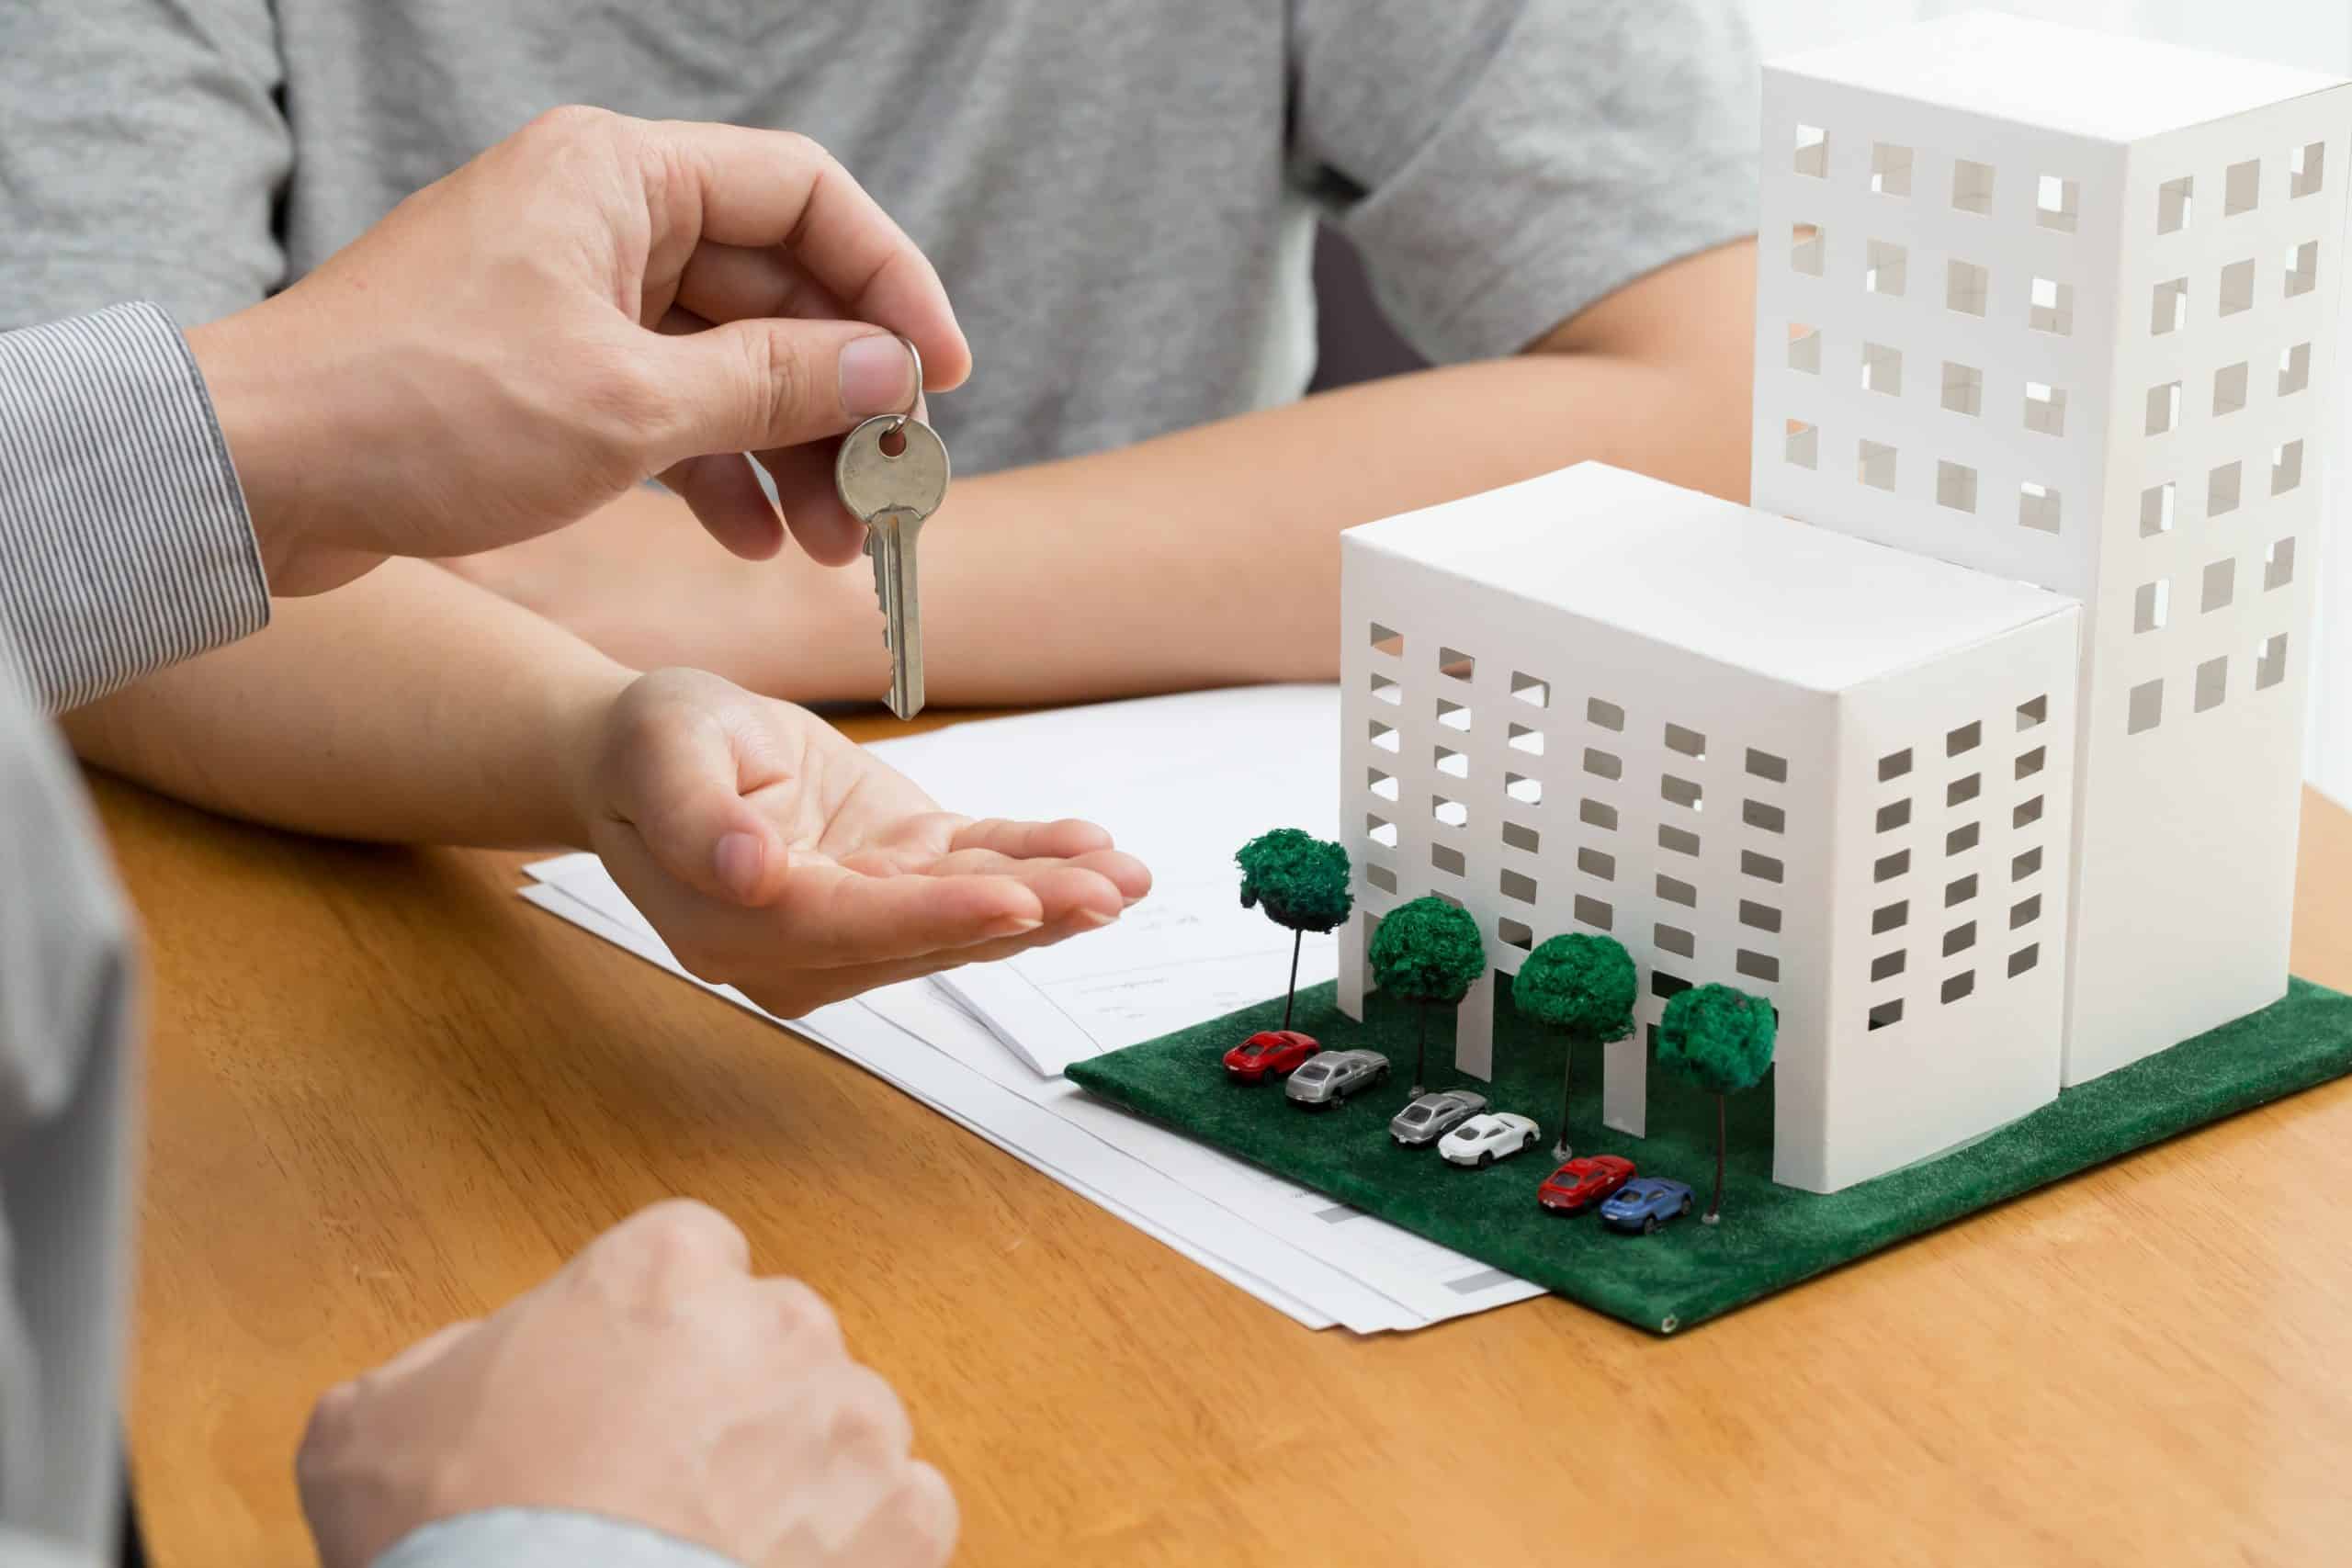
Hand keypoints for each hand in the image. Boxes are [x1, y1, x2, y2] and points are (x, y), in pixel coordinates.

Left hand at [187, 106, 971, 593]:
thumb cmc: (421, 413)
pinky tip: (751, 540)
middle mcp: (600, 217)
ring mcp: (569, 294)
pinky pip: (666, 405)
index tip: (943, 378)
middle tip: (894, 492)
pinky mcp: (542, 369)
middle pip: (775, 288)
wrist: (255, 475)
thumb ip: (776, 382)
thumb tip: (890, 373)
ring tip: (832, 546)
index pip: (806, 197)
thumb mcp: (632, 405)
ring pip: (725, 358)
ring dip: (789, 451)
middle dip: (842, 398)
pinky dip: (716, 469)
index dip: (892, 284)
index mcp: (620, 176)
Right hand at [297, 1201, 955, 1567]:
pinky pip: (899, 1515)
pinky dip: (856, 1546)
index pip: (688, 1253)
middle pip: (770, 1336)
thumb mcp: (373, 1419)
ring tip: (717, 1541)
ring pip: (839, 1425)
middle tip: (658, 1477)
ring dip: (795, 1470)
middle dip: (729, 1395)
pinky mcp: (905, 1521)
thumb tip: (473, 1370)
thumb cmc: (460, 1543)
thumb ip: (451, 1359)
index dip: (653, 1323)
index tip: (628, 1379)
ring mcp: (853, 1423)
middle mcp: (777, 1325)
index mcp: (664, 1269)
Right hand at [567, 667, 1149, 1014]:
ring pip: (965, 908)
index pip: (851, 928)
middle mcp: (807, 942)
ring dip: (1052, 895)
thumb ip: (697, 817)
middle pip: (927, 930)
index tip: (1015, 903)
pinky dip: (1034, 856)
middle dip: (1026, 912)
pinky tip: (1095, 849)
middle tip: (1110, 890)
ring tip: (1129, 876)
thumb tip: (750, 874)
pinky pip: (973, 868)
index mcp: (737, 926)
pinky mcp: (894, 871)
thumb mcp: (657, 752)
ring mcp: (858, 912)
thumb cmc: (647, 746)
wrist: (656, 748)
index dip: (936, 919)